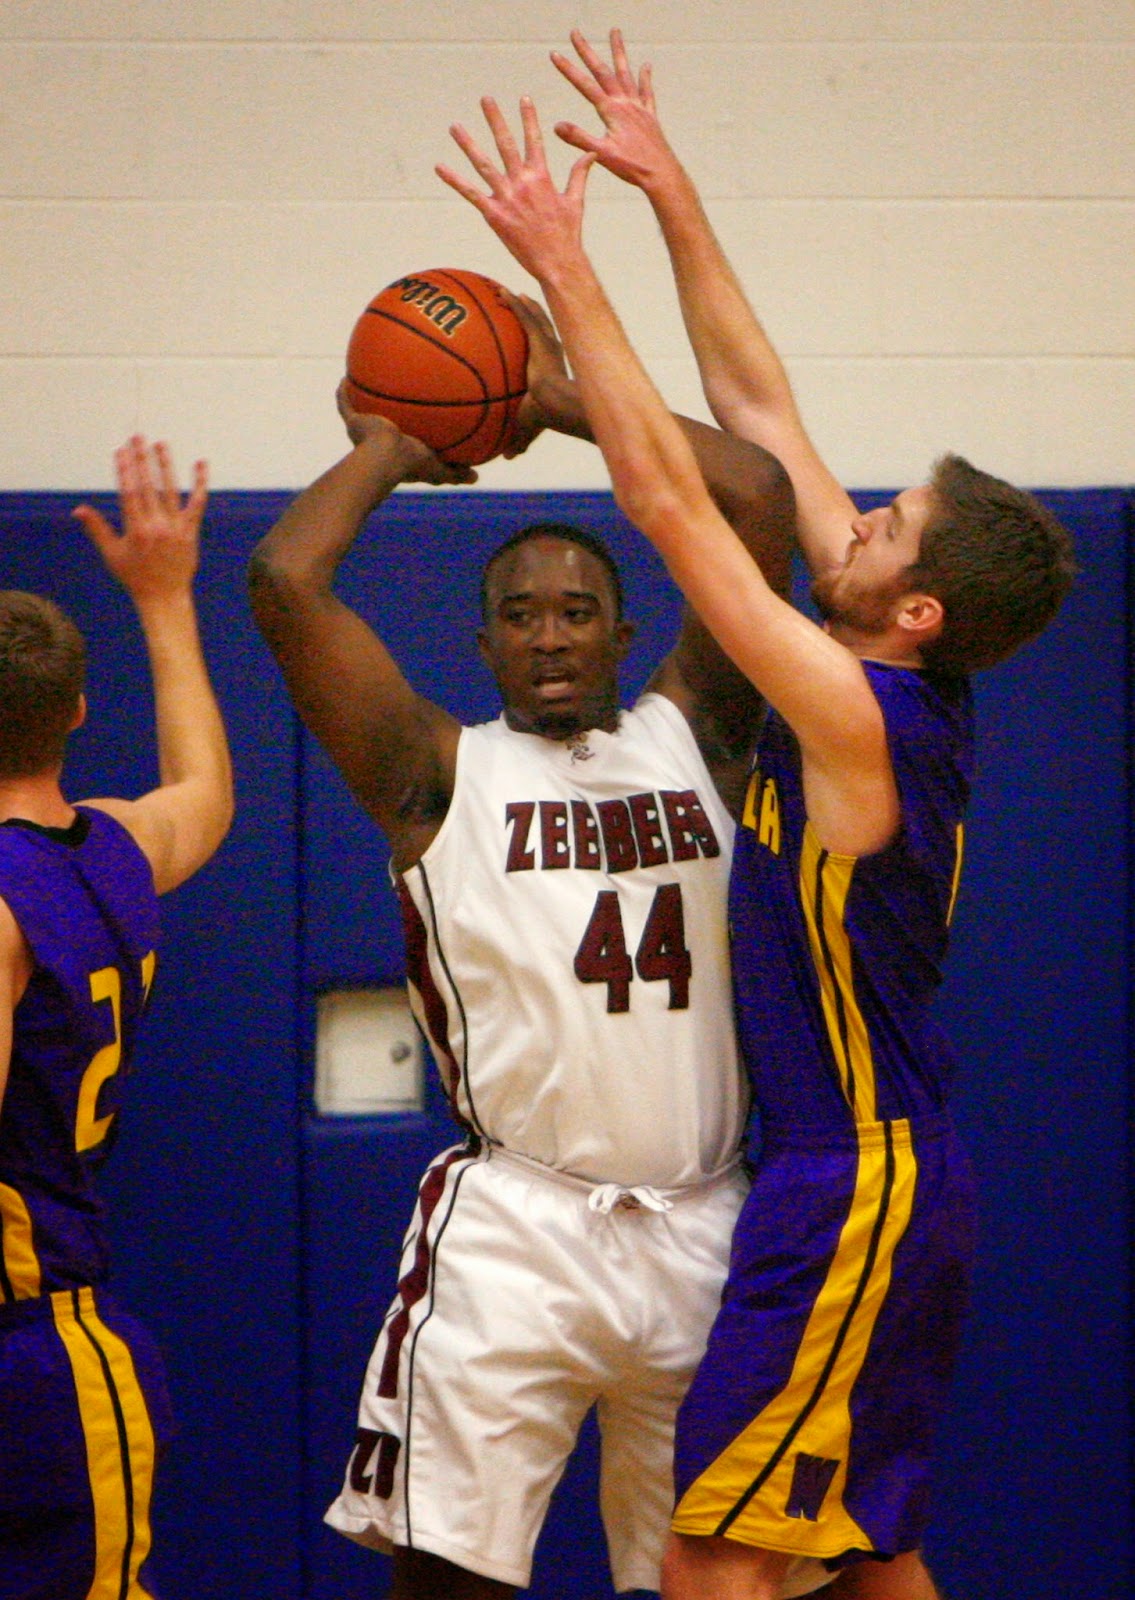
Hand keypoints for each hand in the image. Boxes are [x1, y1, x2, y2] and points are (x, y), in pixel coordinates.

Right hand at [73, 437, 206, 603]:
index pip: (129, 493)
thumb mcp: (112, 554)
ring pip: (171, 490)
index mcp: (136, 530)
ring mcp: (176, 527)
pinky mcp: (190, 531)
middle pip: (148, 486)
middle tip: (137, 437)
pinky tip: (201, 464)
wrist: (165, 596)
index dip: (125, 471)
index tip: (121, 451)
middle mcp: (157, 526)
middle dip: (141, 460)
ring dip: (165, 464)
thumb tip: (78, 510)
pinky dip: (200, 484)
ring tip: (160, 443)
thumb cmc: (135, 577)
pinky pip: (197, 503)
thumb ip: (97, 529)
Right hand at [335, 381, 476, 486]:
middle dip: (385, 415)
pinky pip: (345, 403)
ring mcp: (363, 431)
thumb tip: (476, 477)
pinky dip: (343, 393)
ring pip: (361, 413)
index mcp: (398, 451)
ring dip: (362, 401)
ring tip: (368, 382)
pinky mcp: (353, 422)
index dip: (409, 433)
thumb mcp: (438, 470)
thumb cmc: (412, 464)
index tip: (416, 421)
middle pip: (382, 425)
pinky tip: (345, 378)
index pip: (404, 440)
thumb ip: (455, 472)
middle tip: (394, 398)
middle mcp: (379, 442)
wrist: (384, 459)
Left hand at [436, 95, 594, 283]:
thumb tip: (590, 154)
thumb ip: (579, 174)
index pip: (533, 140)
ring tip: (455, 126)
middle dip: (495, 120)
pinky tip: (440, 167)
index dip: (528, 118)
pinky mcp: (494, 214)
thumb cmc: (567, 234)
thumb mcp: (576, 201)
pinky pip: (470, 193)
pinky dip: (454, 179)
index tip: (523, 98)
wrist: (557, 263)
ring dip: (468, 144)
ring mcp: (506, 197)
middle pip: (505, 144)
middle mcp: (522, 182)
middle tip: (486, 99)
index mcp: (542, 177)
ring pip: (483, 164)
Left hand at [498, 292, 572, 456]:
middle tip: (515, 302)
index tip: (525, 330)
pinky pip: (523, 315)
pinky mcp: (540, 338)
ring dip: (518, 302)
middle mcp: (553, 350)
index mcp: (552, 368)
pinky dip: (512, 303)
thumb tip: (509, 457)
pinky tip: (499, 292)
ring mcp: (547, 342)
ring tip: (502, 291)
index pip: (543, 349)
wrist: (555, 405)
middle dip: (528, 312)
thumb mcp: (528, 427)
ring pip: (532, 315)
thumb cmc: (546, 418)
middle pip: (540, 325)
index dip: (535, 338)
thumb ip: (519, 439)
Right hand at [551, 28, 675, 190]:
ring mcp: (639, 108)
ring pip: (626, 74)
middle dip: (587, 52)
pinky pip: (646, 92)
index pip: (585, 86)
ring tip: (614, 32)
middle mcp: (626, 104)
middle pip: (604, 72)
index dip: (569, 70)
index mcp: (612, 112)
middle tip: (575, 33)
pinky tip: (645, 66)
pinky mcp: (649, 117)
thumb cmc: (633, 167)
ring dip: (619, 52)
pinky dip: (645, 78)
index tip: (555, 54)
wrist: (662, 174)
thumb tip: (557, 126)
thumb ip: (579, 138)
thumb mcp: (602, 154)